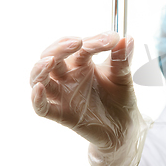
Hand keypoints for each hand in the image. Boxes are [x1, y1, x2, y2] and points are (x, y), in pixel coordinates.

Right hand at [30, 31, 150, 165]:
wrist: (124, 127)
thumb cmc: (120, 98)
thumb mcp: (123, 77)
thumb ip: (123, 59)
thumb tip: (129, 38)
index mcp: (82, 63)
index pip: (80, 47)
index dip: (94, 41)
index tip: (113, 39)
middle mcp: (68, 76)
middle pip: (52, 57)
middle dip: (60, 47)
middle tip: (78, 42)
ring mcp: (63, 95)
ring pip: (40, 79)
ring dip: (40, 68)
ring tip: (50, 60)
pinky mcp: (62, 114)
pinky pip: (42, 107)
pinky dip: (37, 98)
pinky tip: (40, 88)